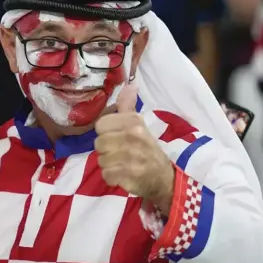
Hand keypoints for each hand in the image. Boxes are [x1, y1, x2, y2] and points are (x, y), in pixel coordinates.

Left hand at [94, 84, 174, 214]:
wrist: (164, 177)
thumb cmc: (147, 148)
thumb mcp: (139, 124)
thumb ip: (128, 105)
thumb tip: (130, 85)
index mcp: (133, 122)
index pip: (100, 125)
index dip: (105, 133)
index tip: (116, 137)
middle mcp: (132, 137)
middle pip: (98, 143)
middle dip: (106, 150)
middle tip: (120, 152)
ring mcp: (130, 157)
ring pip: (101, 159)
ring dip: (109, 164)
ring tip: (122, 163)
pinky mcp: (128, 175)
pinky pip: (106, 175)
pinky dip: (112, 177)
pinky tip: (123, 174)